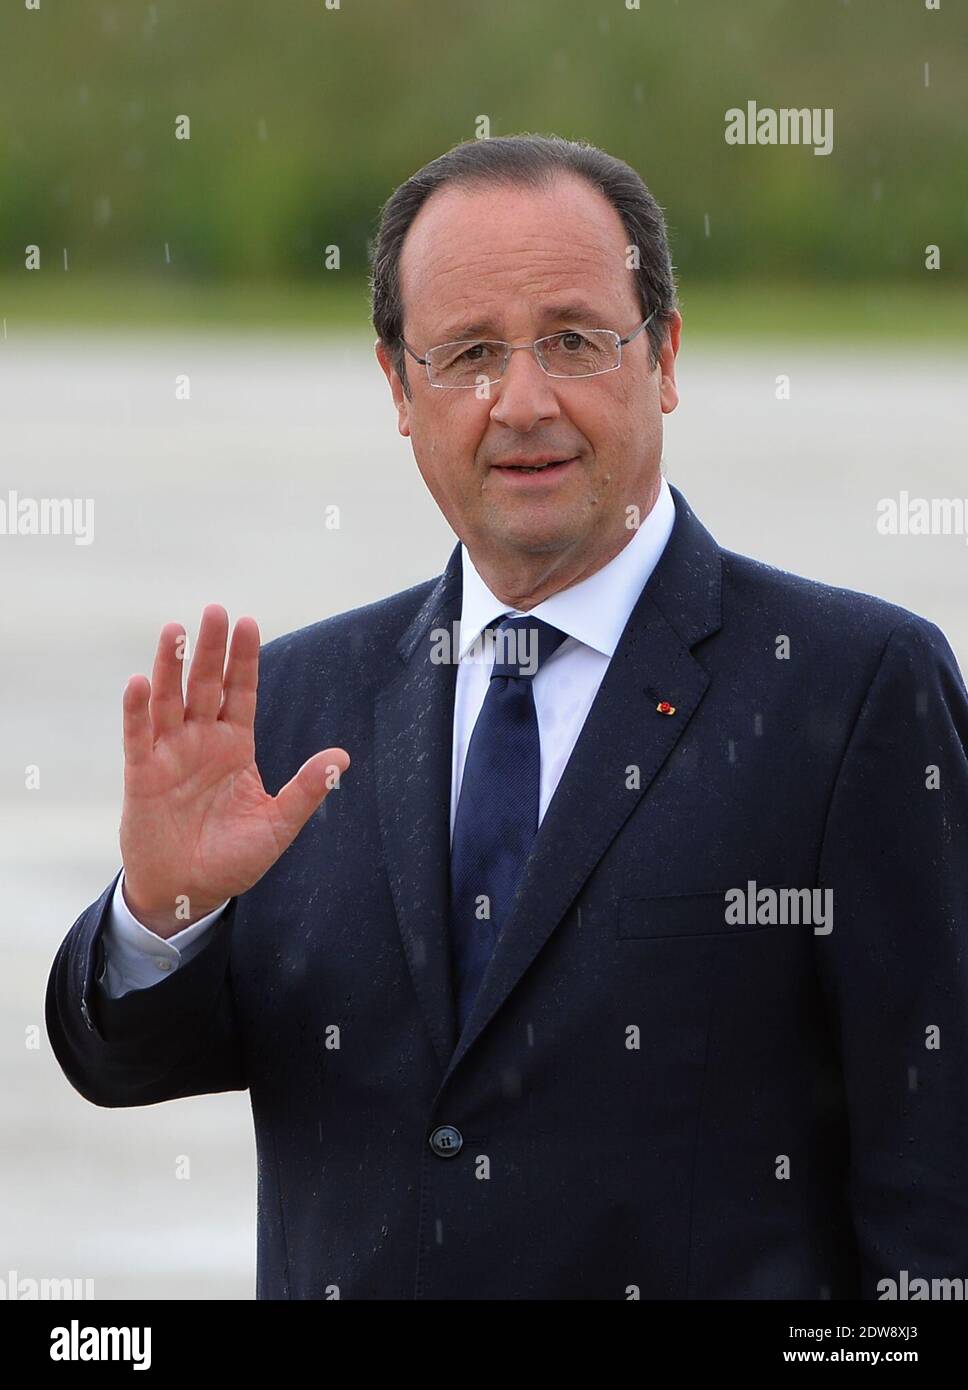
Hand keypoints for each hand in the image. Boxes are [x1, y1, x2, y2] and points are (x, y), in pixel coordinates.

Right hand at [119, 604, 349, 938]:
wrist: (188, 893)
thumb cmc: (234, 859)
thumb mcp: (278, 824)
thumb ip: (306, 789)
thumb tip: (342, 757)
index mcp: (235, 746)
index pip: (241, 692)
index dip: (243, 659)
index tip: (248, 622)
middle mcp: (201, 740)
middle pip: (205, 684)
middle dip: (210, 649)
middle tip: (215, 610)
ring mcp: (169, 753)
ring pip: (168, 699)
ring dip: (169, 666)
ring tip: (174, 630)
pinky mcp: (141, 773)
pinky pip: (138, 734)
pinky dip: (136, 708)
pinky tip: (139, 681)